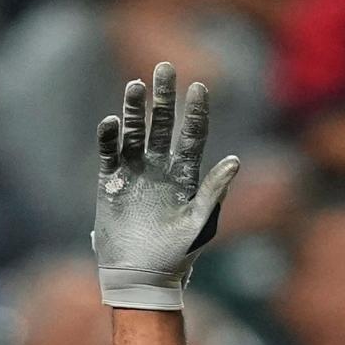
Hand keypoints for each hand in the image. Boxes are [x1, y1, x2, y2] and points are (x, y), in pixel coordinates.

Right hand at [93, 62, 240, 309]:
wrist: (142, 276)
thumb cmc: (177, 256)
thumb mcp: (200, 223)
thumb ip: (214, 191)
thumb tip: (235, 160)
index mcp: (185, 177)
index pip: (192, 137)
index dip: (196, 112)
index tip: (199, 86)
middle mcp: (160, 170)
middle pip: (163, 125)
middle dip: (164, 98)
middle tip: (166, 68)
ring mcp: (135, 174)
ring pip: (134, 132)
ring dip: (134, 110)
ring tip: (136, 86)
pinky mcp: (111, 183)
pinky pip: (109, 152)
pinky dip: (109, 137)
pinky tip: (111, 121)